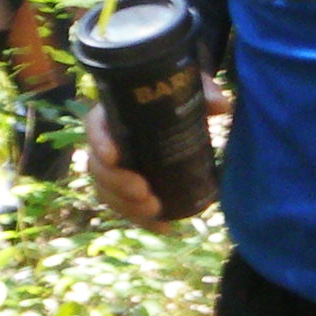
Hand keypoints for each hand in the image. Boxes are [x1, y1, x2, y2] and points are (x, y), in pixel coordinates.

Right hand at [82, 76, 225, 231]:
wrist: (177, 113)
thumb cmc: (176, 96)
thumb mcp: (190, 88)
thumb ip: (204, 90)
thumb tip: (221, 106)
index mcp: (113, 114)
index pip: (95, 127)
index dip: (99, 142)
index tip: (115, 156)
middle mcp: (108, 143)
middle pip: (98, 167)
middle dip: (116, 184)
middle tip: (144, 191)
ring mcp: (116, 170)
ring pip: (107, 192)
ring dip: (126, 206)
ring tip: (154, 210)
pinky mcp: (128, 189)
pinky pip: (126, 208)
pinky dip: (143, 220)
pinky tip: (164, 228)